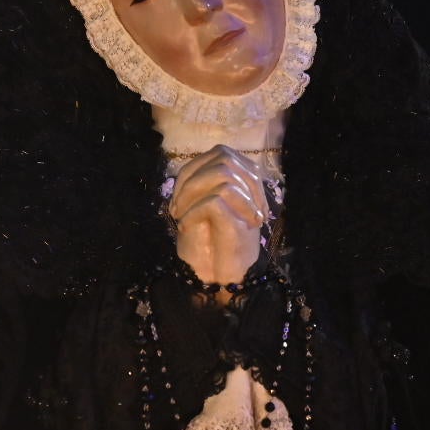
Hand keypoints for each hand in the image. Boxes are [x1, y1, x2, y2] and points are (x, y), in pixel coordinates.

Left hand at [168, 145, 268, 287]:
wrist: (218, 276)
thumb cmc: (208, 240)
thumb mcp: (200, 204)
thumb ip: (203, 180)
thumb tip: (188, 169)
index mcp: (244, 178)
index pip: (218, 153)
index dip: (191, 171)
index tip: (177, 199)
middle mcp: (253, 187)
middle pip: (223, 156)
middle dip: (190, 178)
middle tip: (176, 208)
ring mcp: (251, 203)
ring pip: (222, 173)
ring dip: (191, 193)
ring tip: (180, 215)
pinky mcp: (244, 220)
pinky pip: (216, 200)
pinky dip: (193, 212)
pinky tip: (184, 227)